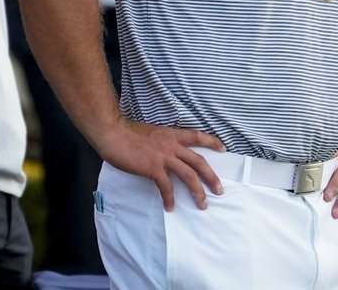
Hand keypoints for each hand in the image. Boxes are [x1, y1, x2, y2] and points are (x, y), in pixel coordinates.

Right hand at [98, 117, 225, 211]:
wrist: (113, 133)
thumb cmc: (127, 132)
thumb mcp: (151, 132)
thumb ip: (161, 140)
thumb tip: (164, 150)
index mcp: (171, 135)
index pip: (197, 136)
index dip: (212, 142)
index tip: (223, 148)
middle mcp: (172, 145)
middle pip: (198, 162)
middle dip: (211, 177)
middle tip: (219, 190)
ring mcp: (163, 157)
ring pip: (188, 175)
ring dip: (197, 191)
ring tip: (203, 204)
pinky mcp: (153, 168)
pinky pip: (166, 186)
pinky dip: (169, 198)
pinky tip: (171, 206)